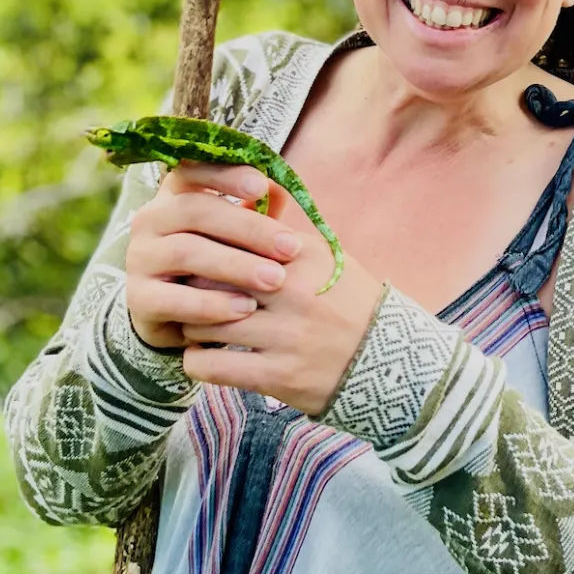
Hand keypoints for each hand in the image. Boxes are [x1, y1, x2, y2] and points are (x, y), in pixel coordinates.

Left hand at [125, 160, 384, 416]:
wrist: (388, 359)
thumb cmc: (348, 303)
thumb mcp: (325, 257)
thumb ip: (280, 234)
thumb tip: (241, 198)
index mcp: (301, 256)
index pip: (231, 241)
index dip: (205, 249)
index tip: (193, 256)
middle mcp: (292, 291)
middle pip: (211, 279)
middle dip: (192, 288)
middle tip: (184, 292)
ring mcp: (285, 335)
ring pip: (205, 323)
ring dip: (192, 325)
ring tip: (194, 324)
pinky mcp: (278, 375)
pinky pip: (213, 366)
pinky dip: (198, 361)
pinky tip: (203, 356)